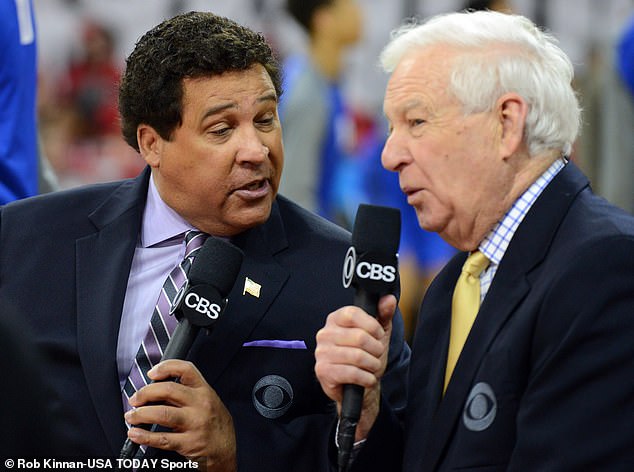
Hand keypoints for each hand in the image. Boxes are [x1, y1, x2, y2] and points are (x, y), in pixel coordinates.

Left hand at [125, 360, 236, 471]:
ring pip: (162, 414)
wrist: (226, 451)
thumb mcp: (209, 401)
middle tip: (135, 399)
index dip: (166, 367)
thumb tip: (157, 388)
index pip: (186, 369)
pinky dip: (144, 437)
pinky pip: (162, 439)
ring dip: (141, 414)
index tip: (152, 373)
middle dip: (145, 393)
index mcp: (204, 390)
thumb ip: (188, 393)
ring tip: (131, 416)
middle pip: (168, 390)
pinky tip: (135, 434)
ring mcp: (195, 423)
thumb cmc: (215, 424)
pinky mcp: (189, 443)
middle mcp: (201, 404)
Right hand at [314, 294, 396, 440]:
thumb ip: (383, 314)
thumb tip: (389, 299)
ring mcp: (322, 352)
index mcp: (335, 319)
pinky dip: (366, 378)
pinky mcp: (323, 371)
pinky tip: (367, 378)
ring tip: (373, 366)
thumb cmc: (366, 356)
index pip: (352, 314)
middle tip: (377, 354)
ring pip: (357, 356)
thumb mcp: (378, 333)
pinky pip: (352, 373)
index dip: (372, 325)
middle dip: (376, 349)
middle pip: (359, 337)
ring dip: (373, 364)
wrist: (358, 386)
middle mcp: (325, 334)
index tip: (378, 334)